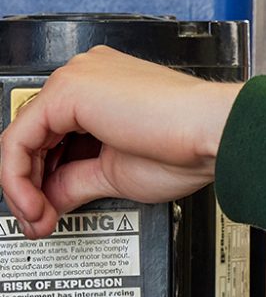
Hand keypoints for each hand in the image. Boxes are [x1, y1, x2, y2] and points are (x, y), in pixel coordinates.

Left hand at [0, 47, 241, 237]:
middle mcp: (88, 76)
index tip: (48, 211)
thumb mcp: (116, 173)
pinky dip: (17, 178)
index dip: (43, 179)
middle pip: (34, 136)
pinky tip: (35, 202)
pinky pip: (18, 140)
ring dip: (22, 187)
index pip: (54, 136)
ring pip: (21, 138)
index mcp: (105, 90)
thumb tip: (49, 198)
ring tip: (39, 216)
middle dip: (30, 186)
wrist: (214, 134)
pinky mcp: (67, 90)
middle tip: (38, 220)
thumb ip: (75, 181)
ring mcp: (77, 79)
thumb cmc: (189, 146)